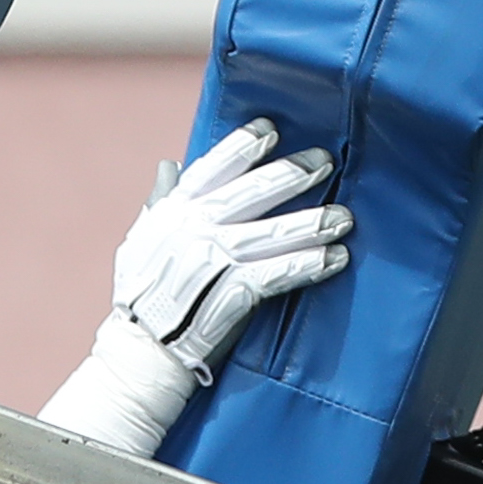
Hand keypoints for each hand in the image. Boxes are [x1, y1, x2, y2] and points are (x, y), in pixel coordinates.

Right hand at [117, 117, 352, 372]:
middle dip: (291, 175)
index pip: (212, 169)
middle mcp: (192, 231)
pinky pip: (277, 274)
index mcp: (172, 213)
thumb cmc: (140, 297)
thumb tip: (170, 164)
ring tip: (342, 217)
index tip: (272, 130)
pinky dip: (307, 266)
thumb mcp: (140, 242)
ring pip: (270, 233)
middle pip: (250, 193)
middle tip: (324, 162)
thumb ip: (159, 202)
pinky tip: (334, 258)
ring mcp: (212, 262)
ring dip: (311, 223)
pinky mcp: (230, 294)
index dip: (243, 146)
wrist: (141, 353)